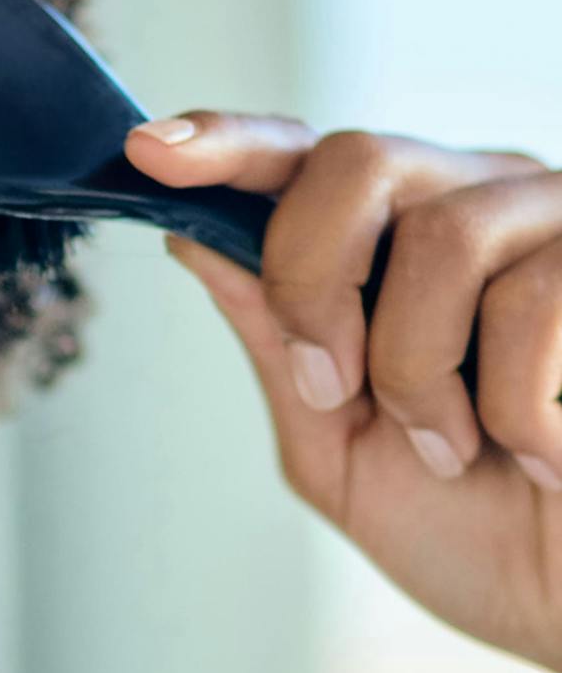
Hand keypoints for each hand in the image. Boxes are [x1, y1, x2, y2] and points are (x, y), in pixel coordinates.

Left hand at [127, 112, 561, 672]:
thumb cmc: (474, 530)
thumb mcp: (338, 445)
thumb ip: (277, 343)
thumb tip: (192, 239)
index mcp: (396, 244)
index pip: (302, 160)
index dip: (227, 142)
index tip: (151, 152)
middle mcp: (479, 205)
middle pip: (356, 161)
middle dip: (311, 282)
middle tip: (334, 387)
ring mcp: (560, 225)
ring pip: (444, 237)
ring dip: (419, 373)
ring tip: (457, 448)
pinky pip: (535, 302)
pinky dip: (514, 409)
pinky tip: (542, 454)